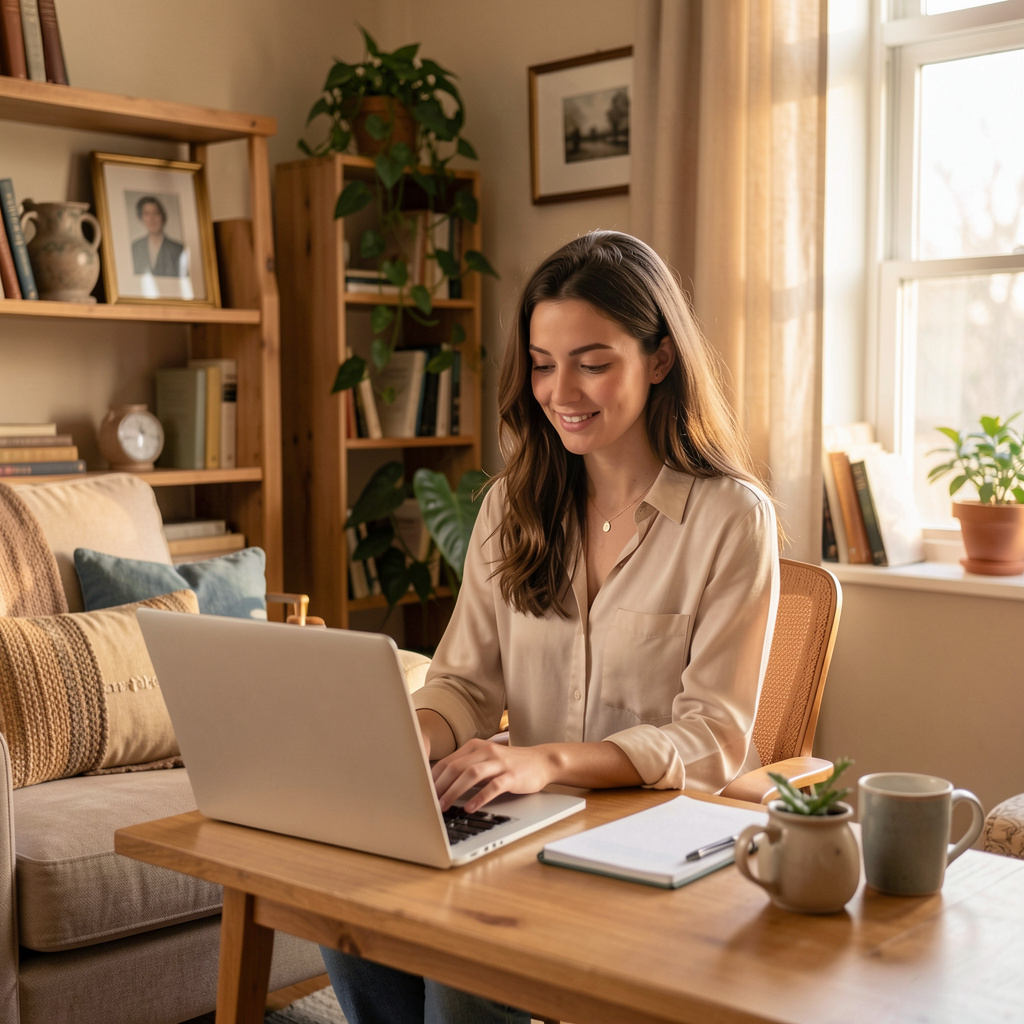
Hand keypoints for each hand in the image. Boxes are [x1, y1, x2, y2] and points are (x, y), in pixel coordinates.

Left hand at [431, 738, 557, 812]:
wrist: (541, 761)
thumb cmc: (510, 764)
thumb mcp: (486, 761)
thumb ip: (467, 768)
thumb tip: (440, 786)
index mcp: (475, 746)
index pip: (447, 761)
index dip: (433, 778)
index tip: (423, 793)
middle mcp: (485, 751)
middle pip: (456, 767)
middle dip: (439, 786)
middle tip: (429, 803)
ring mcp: (499, 762)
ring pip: (471, 775)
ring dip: (454, 791)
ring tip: (444, 806)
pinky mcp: (512, 775)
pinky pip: (492, 786)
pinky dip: (479, 798)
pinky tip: (470, 808)